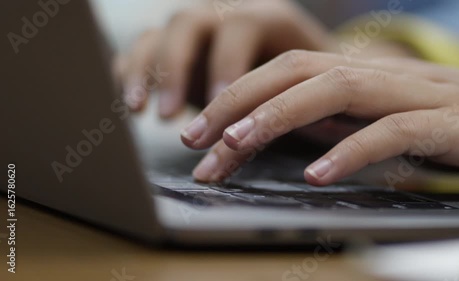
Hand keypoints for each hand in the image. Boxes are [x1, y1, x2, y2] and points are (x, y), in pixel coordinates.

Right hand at [121, 0, 330, 116]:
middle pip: (188, 24)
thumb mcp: (313, 85)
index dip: (227, 64)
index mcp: (266, 17)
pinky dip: (130, 74)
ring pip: (158, 35)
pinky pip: (141, 50)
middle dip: (176, 69)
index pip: (239, 28)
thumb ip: (300, 95)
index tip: (221, 106)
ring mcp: (195, 31)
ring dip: (145, 73)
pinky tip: (131, 104)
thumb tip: (296, 122)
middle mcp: (224, 14)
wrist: (293, 69)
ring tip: (140, 112)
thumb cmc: (308, 82)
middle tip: (170, 114)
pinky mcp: (174, 48)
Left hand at [180, 50, 458, 185]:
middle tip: (194, 138)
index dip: (234, 96)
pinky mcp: (445, 122)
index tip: (196, 133)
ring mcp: (411, 94)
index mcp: (356, 74)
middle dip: (238, 103)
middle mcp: (376, 75)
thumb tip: (282, 132)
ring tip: (236, 146)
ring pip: (333, 89)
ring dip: (278, 116)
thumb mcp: (374, 118)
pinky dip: (351, 150)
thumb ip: (332, 120)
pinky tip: (316, 174)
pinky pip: (392, 131)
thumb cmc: (441, 121)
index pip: (282, 73)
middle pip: (294, 72)